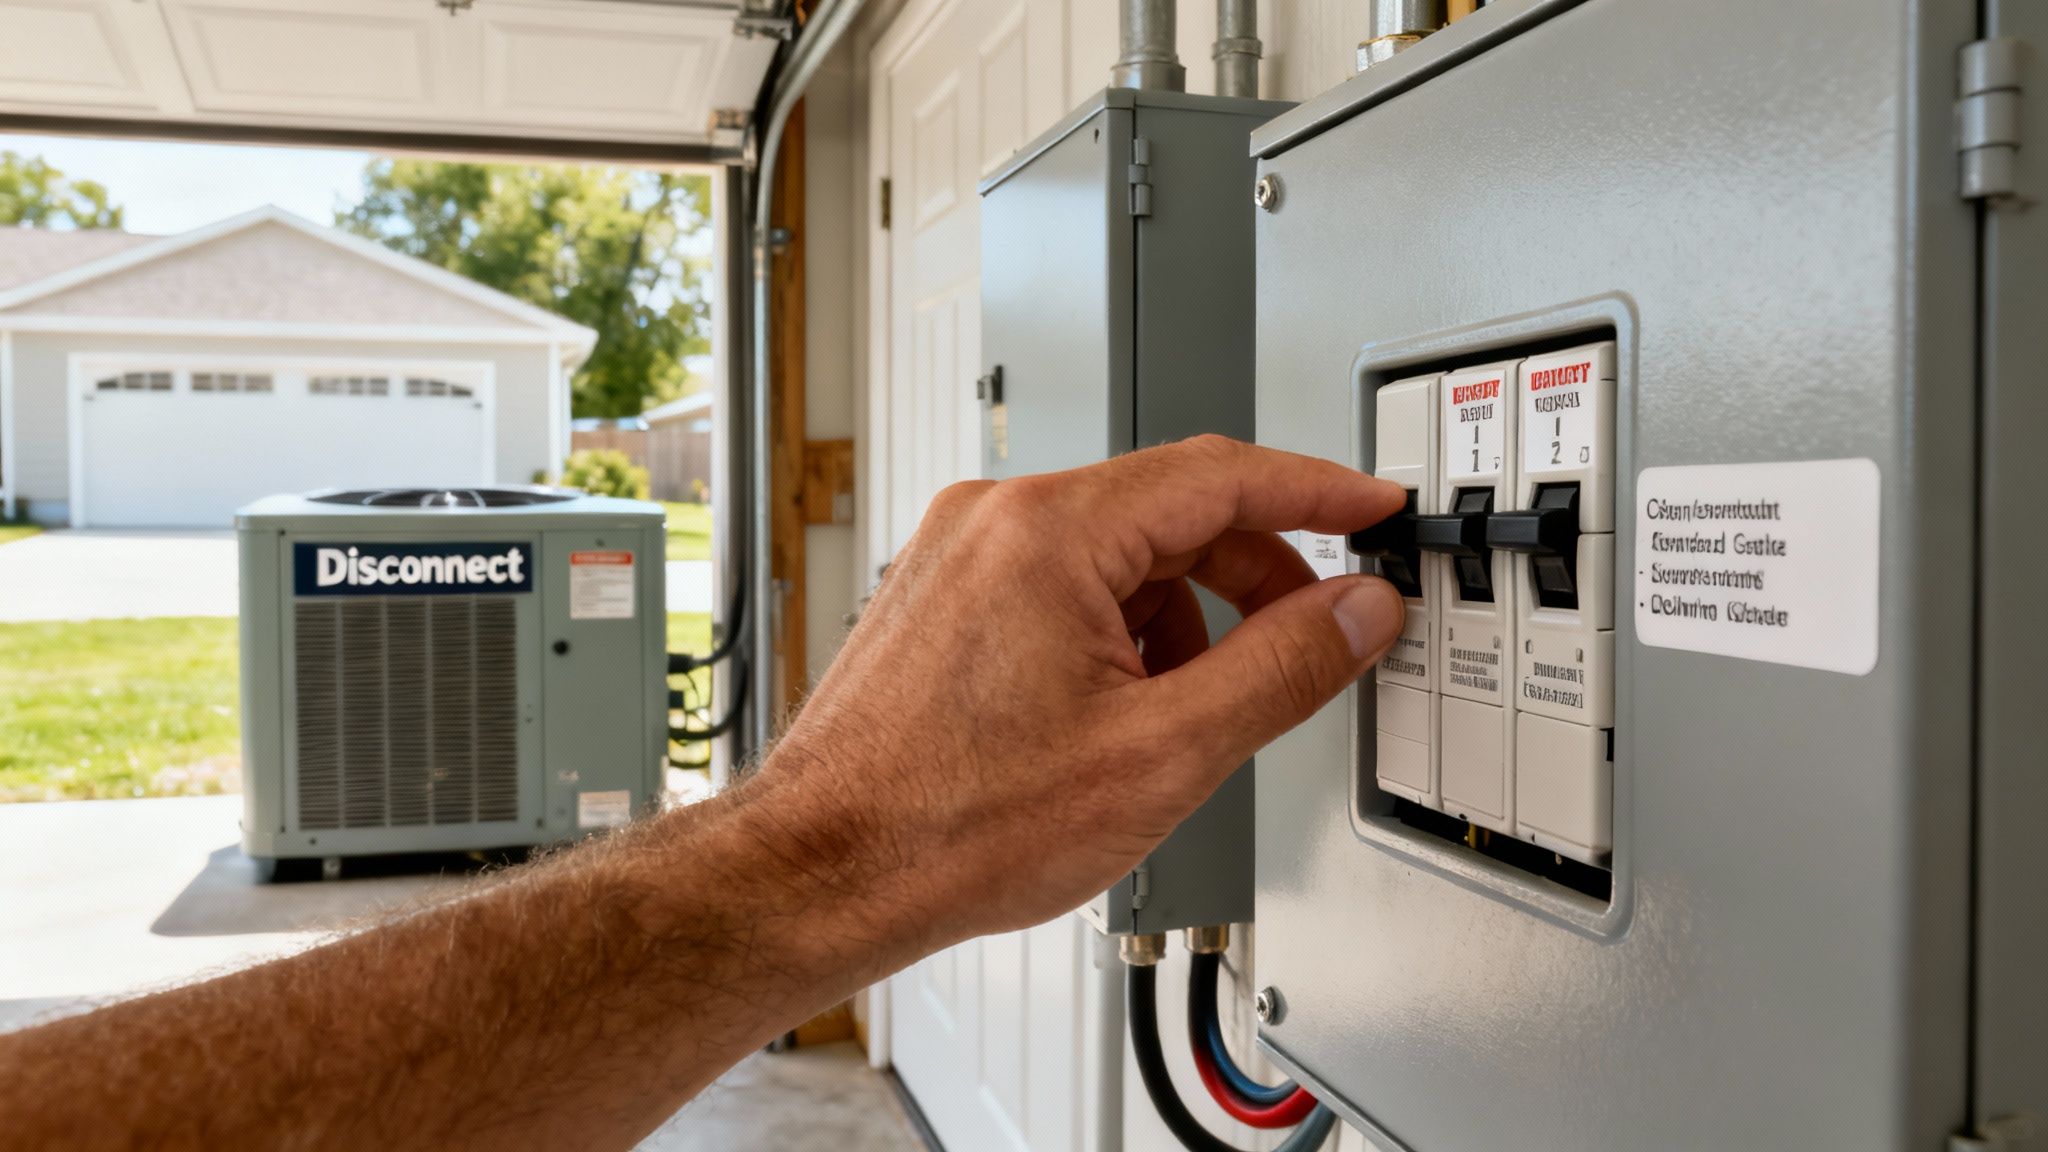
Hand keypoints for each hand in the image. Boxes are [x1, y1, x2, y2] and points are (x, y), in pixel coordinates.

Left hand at [757, 435, 1407, 956]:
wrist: (826, 872)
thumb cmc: (950, 823)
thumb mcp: (1163, 754)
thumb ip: (1281, 669)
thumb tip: (1355, 611)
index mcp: (1047, 531)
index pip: (1221, 473)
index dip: (1318, 490)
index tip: (1371, 506)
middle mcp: (992, 520)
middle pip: (1169, 510)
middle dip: (1253, 575)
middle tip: (1311, 635)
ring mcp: (956, 555)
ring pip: (1115, 554)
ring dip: (1180, 618)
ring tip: (1184, 714)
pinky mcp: (939, 597)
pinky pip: (1061, 584)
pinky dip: (1116, 634)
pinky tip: (1120, 715)